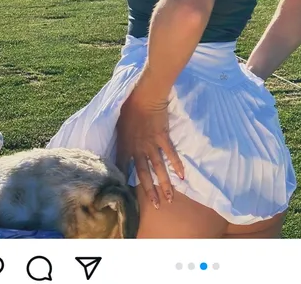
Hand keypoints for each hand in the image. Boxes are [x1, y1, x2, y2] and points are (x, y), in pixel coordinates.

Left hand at [116, 88, 184, 207]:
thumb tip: (117, 144)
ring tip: (168, 198)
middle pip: (143, 174)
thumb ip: (120, 136)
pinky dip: (177, 165)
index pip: (123, 168)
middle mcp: (138, 149)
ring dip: (164, 184)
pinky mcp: (163, 137)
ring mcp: (151, 144)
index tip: (127, 194)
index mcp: (125, 145)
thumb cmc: (129, 105)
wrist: (144, 95)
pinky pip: (171, 154)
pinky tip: (182, 176)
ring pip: (158, 168)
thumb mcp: (118, 122)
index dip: (124, 181)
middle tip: (154, 206)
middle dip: (148, 191)